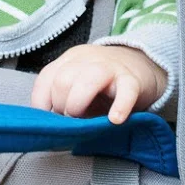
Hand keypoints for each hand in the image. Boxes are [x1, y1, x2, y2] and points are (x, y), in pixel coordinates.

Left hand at [30, 44, 166, 124]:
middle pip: (63, 80)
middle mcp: (87, 59)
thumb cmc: (105, 85)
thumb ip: (64, 99)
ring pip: (88, 80)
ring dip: (79, 104)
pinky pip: (126, 91)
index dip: (41, 101)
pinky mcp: (133, 80)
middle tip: (71, 119)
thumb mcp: (80, 86)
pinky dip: (119, 106)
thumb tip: (49, 125)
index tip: (46, 120)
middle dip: (61, 105)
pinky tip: (115, 119)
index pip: (46, 76)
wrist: (143, 66)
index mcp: (70, 59)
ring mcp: (111, 68)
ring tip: (84, 121)